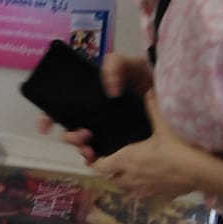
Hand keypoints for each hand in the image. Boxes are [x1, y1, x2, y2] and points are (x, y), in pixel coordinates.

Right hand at [34, 51, 153, 165]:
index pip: (64, 106)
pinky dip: (97, 160)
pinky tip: (98, 157)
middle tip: (81, 136)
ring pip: (86, 144)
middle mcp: (98, 115)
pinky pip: (106, 156)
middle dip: (69, 136)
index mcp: (94, 96)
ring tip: (89, 147)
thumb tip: (109, 90)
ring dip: (80, 148)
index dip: (49, 116)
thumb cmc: (152, 77)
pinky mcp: (124, 145)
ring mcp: (111, 131)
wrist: (178, 93)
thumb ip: (115, 65)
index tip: (44, 128)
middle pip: (72, 128)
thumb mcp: (131, 64)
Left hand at [92, 92, 202, 199]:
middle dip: (111, 171)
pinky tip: (152, 178)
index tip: (97, 155)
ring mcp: (144, 190)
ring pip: (126, 188)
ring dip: (126, 180)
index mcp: (126, 160)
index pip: (98, 166)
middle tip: (117, 160)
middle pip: (111, 178)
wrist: (201, 173)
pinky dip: (142, 187)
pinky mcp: (158, 197)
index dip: (95, 162)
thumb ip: (153, 108)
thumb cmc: (178, 148)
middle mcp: (130, 178)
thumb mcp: (164, 125)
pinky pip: (143, 194)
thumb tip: (149, 90)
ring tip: (133, 169)